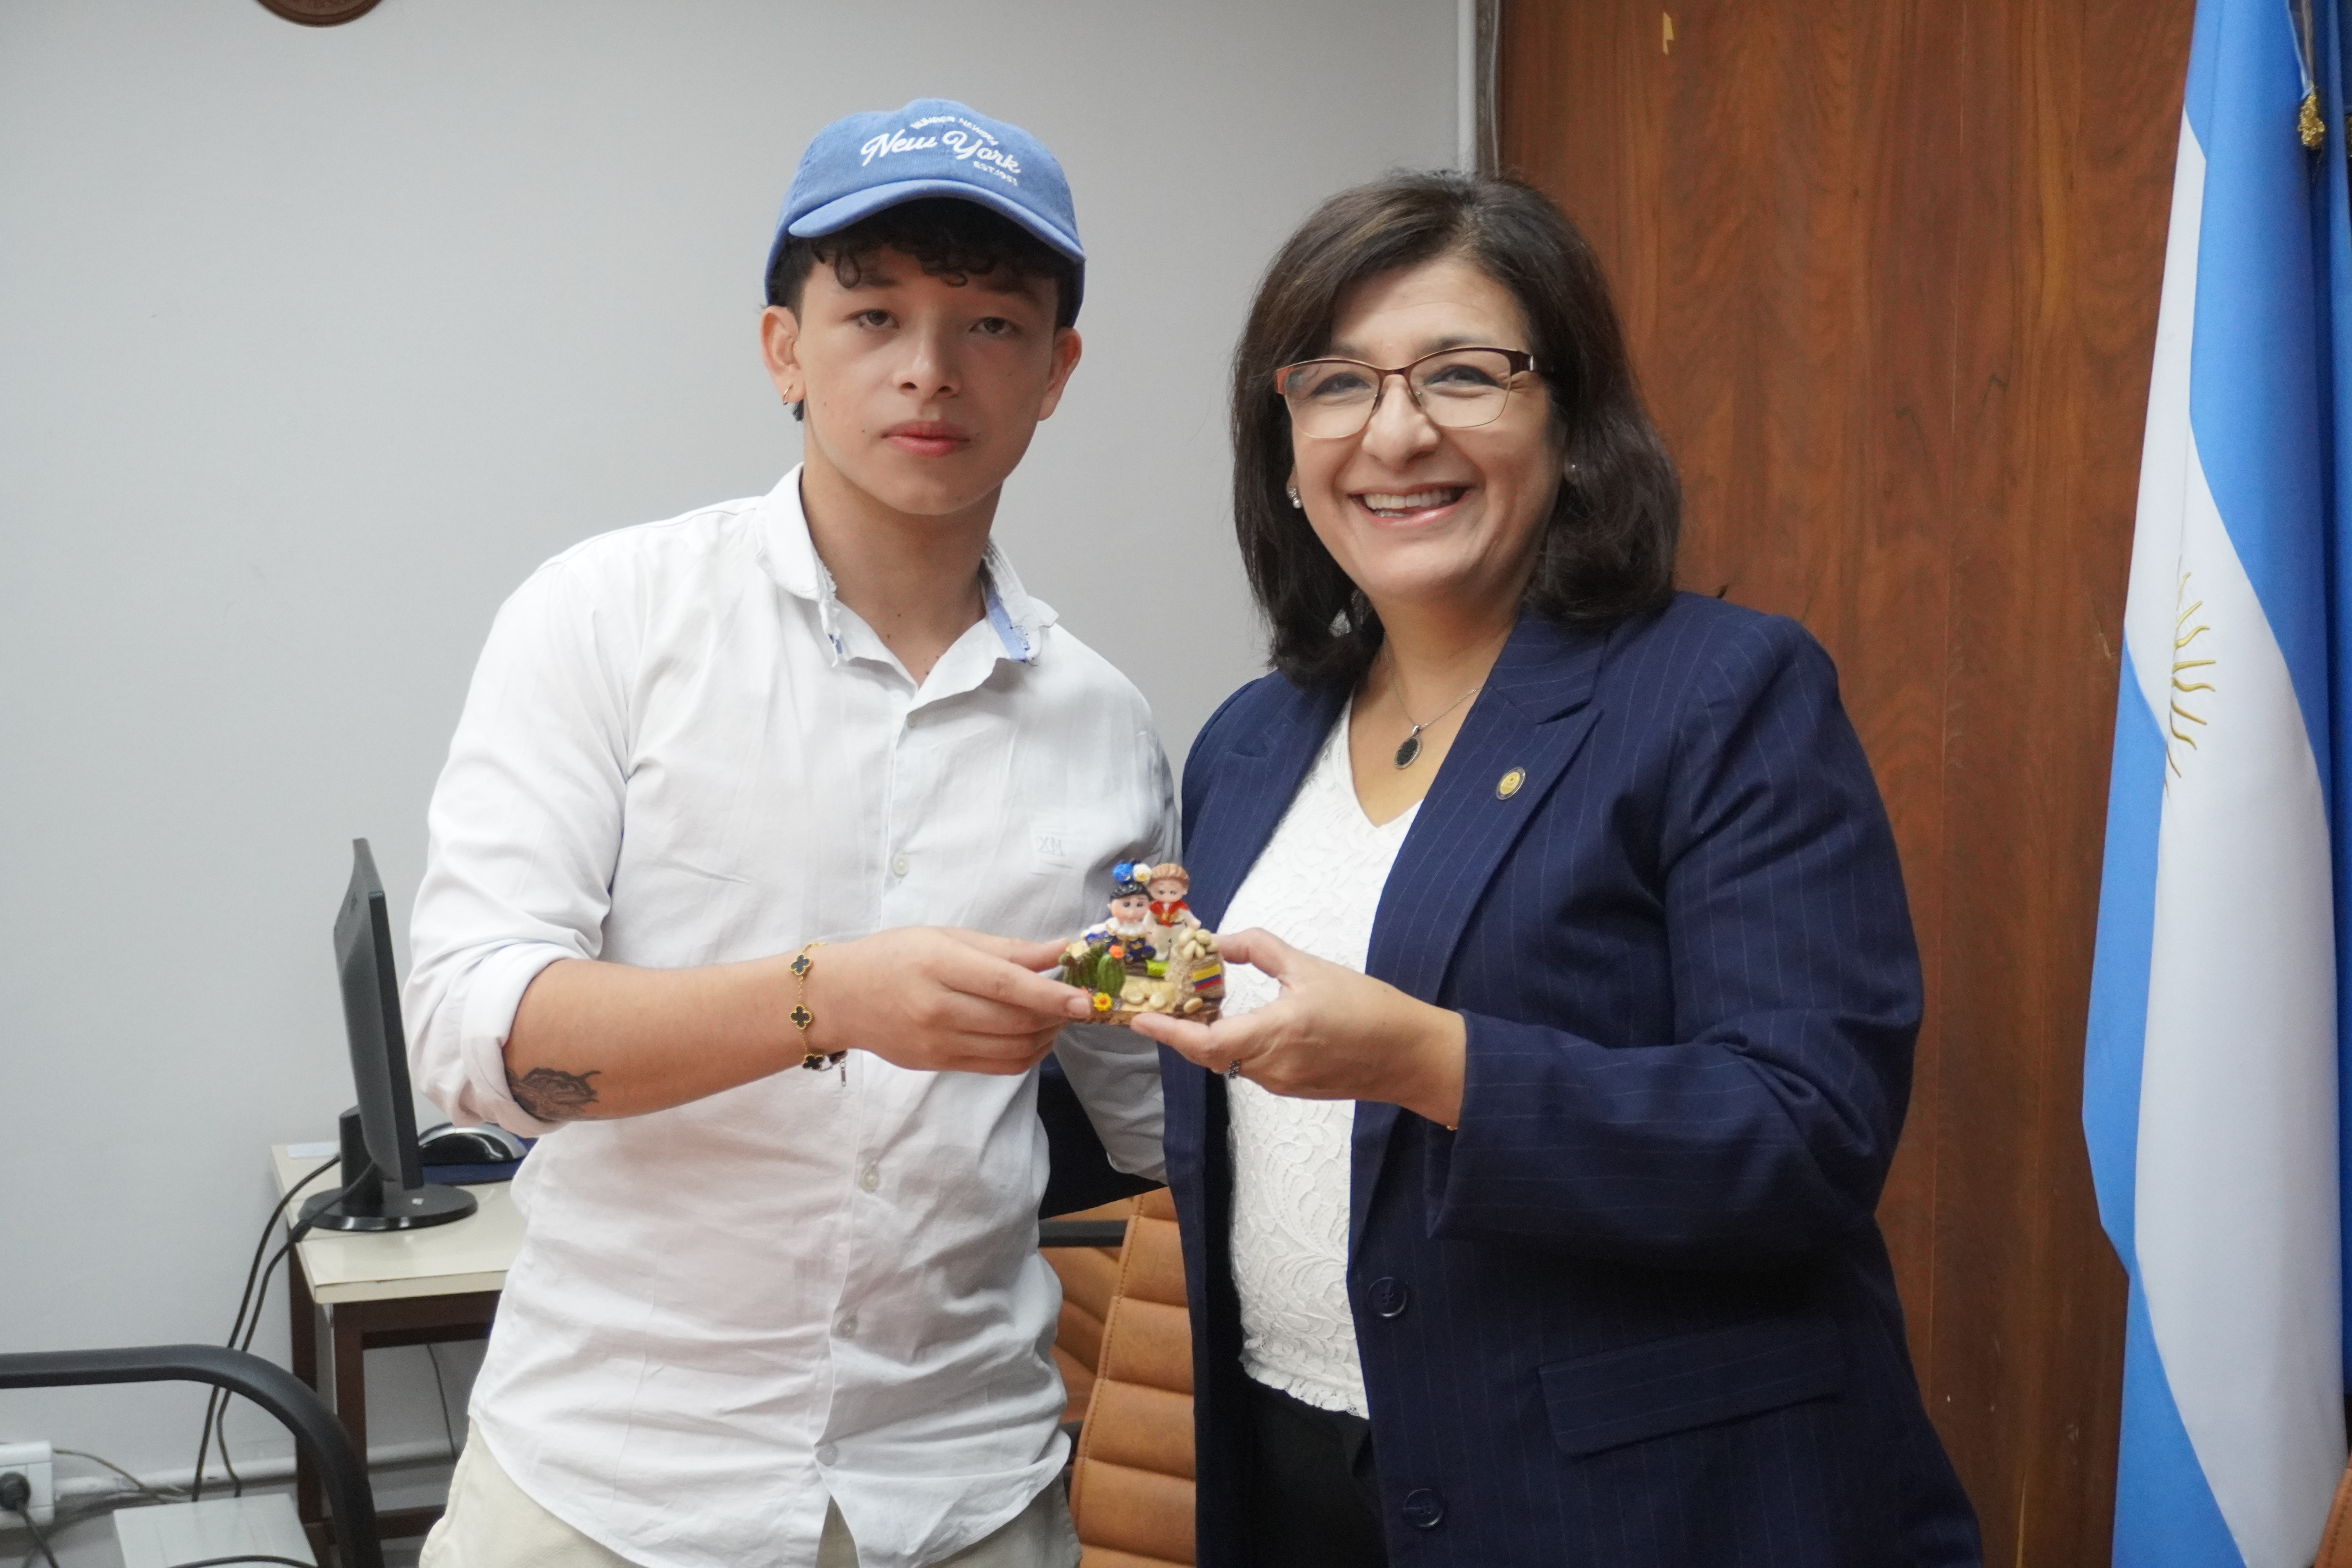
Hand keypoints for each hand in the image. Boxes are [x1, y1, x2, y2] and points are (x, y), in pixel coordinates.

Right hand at [802, 927, 1094, 1074]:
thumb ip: (1005, 948)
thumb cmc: (895, 956)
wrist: (841, 997)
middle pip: (1014, 1020)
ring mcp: (937, 1043)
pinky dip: (1027, 1054)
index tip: (1084, 998)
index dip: (1050, 994)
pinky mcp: (938, 1064)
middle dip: (1056, 1014)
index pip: (1005, 985)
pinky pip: (998, 1066)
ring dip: (1046, 1035)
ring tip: (1057, 1016)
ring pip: (1011, 1048)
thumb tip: (1059, 950)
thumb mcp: (946, 937)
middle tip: (1076, 1000)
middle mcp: (937, 1008)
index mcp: (939, 964)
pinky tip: (1035, 1036)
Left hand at [1128, 928, 1466, 1124]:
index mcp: (1275, 1034)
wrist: (1411, 1055)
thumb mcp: (1311, 968)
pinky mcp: (1294, 1089)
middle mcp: (1272, 1067)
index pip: (1205, 1043)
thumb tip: (1223, 940)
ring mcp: (1282, 1083)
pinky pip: (1253, 1068)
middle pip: (1209, 1055)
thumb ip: (1262, 950)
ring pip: (1230, 1062)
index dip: (1167, 1032)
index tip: (1138, 1018)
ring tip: (1197, 1009)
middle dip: (1182, 1032)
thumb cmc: (1368, 1008)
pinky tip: (1240, 1025)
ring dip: (1210, 1039)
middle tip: (1160, 1007)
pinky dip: (1236, 1047)